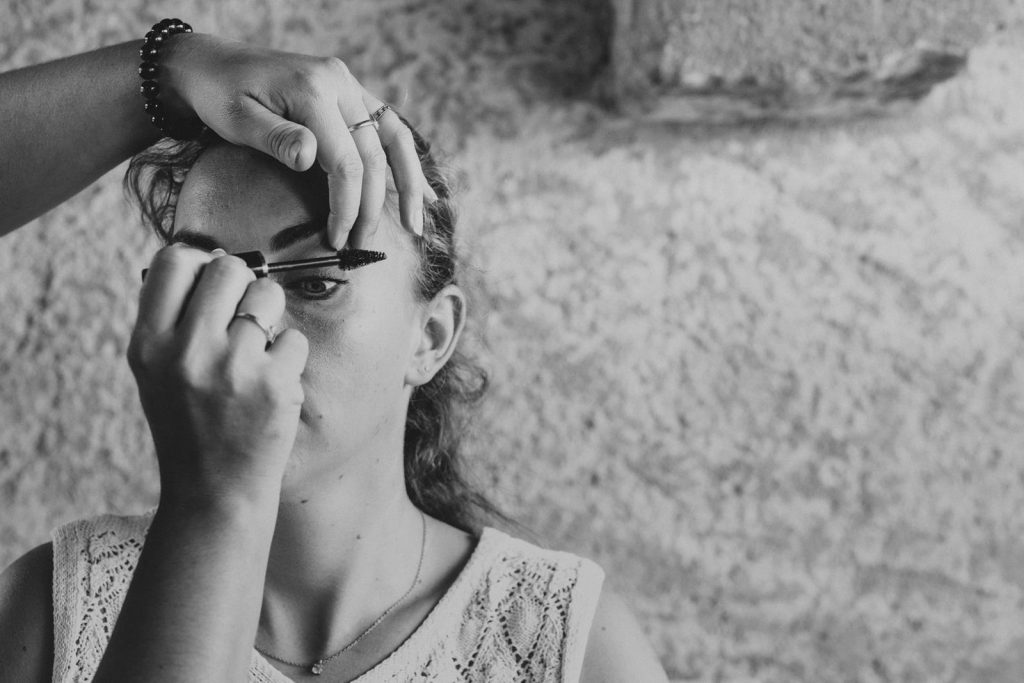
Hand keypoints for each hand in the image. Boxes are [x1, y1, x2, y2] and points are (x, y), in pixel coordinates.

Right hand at [127, 245, 308, 505]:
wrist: (214, 492)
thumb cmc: (189, 423)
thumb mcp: (157, 371)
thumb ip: (174, 318)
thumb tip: (214, 258)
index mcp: (149, 343)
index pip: (175, 260)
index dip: (200, 263)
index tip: (212, 286)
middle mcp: (187, 351)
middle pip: (229, 268)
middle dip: (242, 285)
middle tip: (241, 318)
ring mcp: (234, 367)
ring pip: (268, 294)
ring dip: (269, 315)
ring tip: (257, 350)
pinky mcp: (275, 385)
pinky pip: (294, 338)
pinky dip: (289, 358)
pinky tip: (271, 386)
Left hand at [159, 33, 435, 248]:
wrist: (211, 64)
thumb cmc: (218, 95)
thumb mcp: (236, 117)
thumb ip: (275, 137)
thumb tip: (309, 158)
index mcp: (314, 90)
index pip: (345, 162)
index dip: (346, 206)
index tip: (336, 240)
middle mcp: (340, 84)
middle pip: (372, 156)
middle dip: (372, 207)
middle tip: (361, 245)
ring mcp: (350, 87)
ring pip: (394, 139)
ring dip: (409, 184)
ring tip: (415, 226)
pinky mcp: (351, 94)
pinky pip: (388, 129)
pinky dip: (405, 161)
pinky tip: (422, 191)